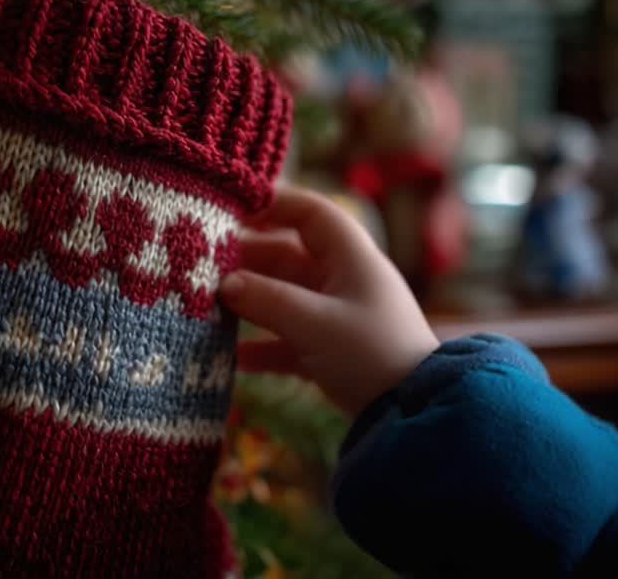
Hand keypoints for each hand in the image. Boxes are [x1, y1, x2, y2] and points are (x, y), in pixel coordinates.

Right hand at [219, 185, 438, 416]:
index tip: (232, 210)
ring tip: (210, 305)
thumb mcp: (315, 323)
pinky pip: (289, 339)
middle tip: (205, 264)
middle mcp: (344, 281)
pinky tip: (234, 357)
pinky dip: (263, 346)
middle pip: (289, 256)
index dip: (274, 204)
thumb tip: (224, 283)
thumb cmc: (369, 352)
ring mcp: (337, 317)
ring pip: (285, 298)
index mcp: (351, 259)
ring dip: (251, 302)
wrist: (412, 413)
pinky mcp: (331, 352)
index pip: (311, 214)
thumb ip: (267, 300)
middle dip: (248, 259)